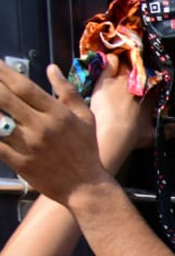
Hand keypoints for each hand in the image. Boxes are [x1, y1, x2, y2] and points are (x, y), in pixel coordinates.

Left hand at [0, 63, 111, 203]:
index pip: (23, 86)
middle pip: (5, 99)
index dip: (4, 72)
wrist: (85, 187)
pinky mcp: (20, 162)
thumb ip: (68, 91)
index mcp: (57, 114)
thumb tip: (51, 69)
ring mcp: (29, 146)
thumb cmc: (86, 151)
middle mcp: (42, 127)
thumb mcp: (86, 117)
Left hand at [90, 56, 174, 171]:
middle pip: (142, 71)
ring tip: (126, 63)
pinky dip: (112, 61)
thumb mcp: (154, 135)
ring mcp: (123, 80)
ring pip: (128, 64)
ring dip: (127, 64)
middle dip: (141, 71)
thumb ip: (170, 131)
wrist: (112, 132)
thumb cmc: (133, 135)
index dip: (154, 81)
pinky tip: (112, 60)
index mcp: (152, 96)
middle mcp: (140, 84)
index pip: (156, 83)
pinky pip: (111, 63)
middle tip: (138, 73)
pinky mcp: (106, 79)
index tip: (152, 82)